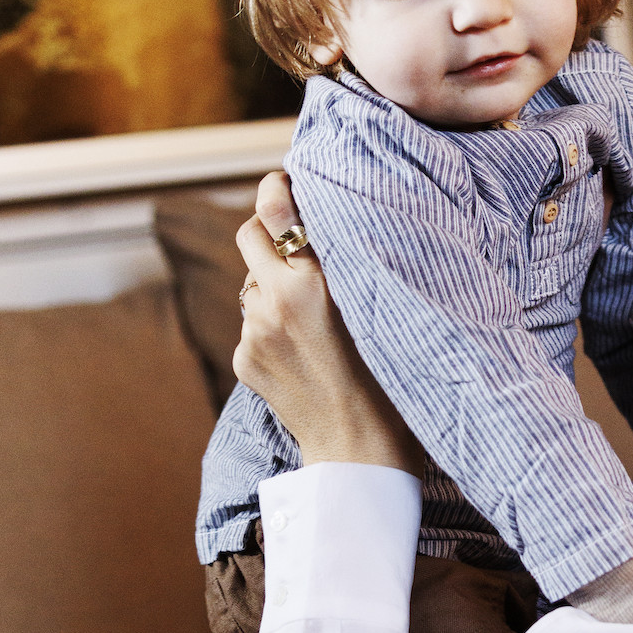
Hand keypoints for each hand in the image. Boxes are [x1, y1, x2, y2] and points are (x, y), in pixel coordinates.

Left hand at [234, 172, 424, 474]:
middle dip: (267, 233)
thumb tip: (315, 214)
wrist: (361, 449)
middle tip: (293, 243)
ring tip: (313, 316)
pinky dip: (271, 326)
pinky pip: (251, 323)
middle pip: (248, 235)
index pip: (275, 208)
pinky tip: (305, 350)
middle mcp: (275, 300)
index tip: (284, 183)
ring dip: (273, 286)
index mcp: (314, 281)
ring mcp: (254, 331)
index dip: (276, 189)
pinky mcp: (242, 359)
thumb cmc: (389, 375)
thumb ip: (343, 258)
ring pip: (251, 284)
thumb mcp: (378, 305)